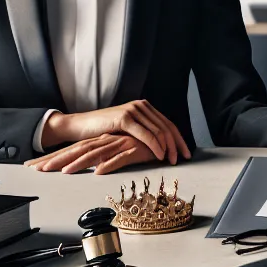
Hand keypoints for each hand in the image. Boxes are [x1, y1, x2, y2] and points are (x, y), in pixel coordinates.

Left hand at [25, 133, 159, 174]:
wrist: (163, 137)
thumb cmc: (141, 146)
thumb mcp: (118, 154)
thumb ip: (107, 159)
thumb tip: (93, 169)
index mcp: (100, 143)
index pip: (72, 150)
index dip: (54, 158)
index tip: (35, 167)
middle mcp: (106, 141)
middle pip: (77, 151)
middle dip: (56, 160)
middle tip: (36, 170)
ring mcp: (118, 144)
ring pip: (94, 154)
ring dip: (78, 164)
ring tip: (64, 173)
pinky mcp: (133, 149)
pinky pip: (119, 158)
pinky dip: (108, 164)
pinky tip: (97, 172)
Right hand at [40, 99, 186, 164]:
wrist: (81, 126)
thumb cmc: (103, 132)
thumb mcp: (127, 131)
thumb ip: (143, 133)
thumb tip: (163, 148)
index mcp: (144, 107)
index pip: (167, 123)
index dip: (178, 139)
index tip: (186, 153)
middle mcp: (141, 106)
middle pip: (167, 126)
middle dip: (177, 144)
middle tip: (183, 159)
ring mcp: (133, 110)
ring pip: (158, 130)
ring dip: (168, 147)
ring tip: (172, 160)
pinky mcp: (125, 118)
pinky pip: (146, 134)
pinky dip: (155, 146)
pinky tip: (160, 155)